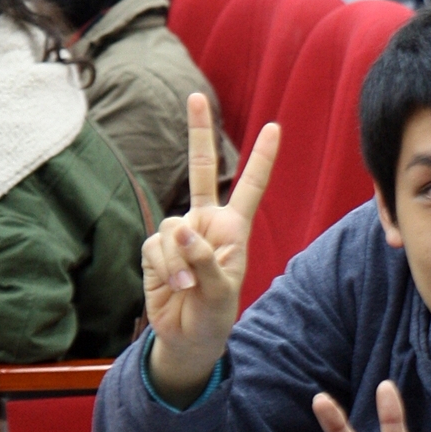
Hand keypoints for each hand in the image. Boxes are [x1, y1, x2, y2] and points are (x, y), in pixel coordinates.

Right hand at [141, 94, 280, 401]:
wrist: (188, 337)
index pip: (250, 188)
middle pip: (201, 170)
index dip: (261, 159)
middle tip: (195, 95)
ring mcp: (178, 233)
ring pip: (170, 229)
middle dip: (198, 132)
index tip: (275, 127)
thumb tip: (180, 230)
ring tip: (188, 288)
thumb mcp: (221, 292)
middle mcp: (205, 223)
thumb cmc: (215, 315)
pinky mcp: (155, 248)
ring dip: (178, 263)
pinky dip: (164, 269)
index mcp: (233, 229)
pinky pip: (155, 248)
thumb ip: (204, 260)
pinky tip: (173, 287)